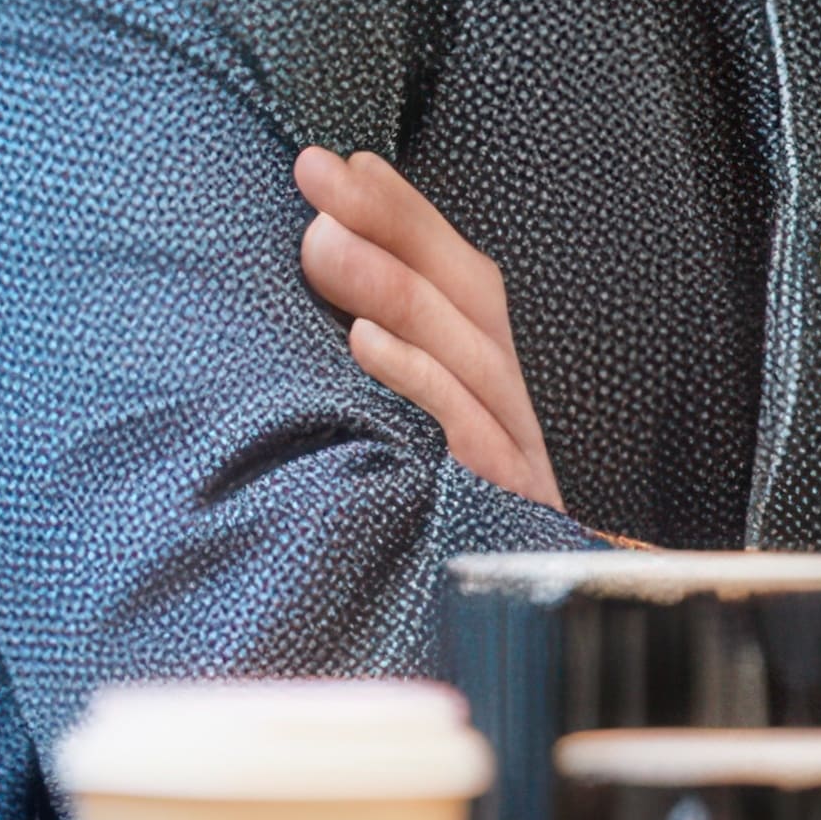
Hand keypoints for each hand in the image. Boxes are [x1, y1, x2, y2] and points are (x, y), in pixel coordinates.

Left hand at [297, 147, 561, 507]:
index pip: (462, 280)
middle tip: (315, 178)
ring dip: (393, 289)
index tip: (339, 162)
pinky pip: (466, 436)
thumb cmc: (401, 539)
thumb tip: (307, 267)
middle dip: (392, 227)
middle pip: (469, 299)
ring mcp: (513, 465)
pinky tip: (363, 344)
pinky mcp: (500, 515)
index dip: (407, 215)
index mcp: (488, 389)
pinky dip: (418, 382)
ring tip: (322, 240)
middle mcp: (510, 415)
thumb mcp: (387, 442)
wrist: (457, 657)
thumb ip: (370, 365)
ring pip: (467, 354)